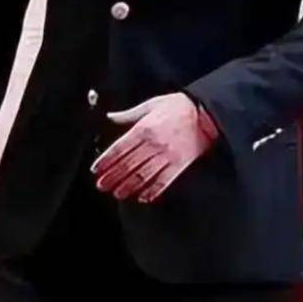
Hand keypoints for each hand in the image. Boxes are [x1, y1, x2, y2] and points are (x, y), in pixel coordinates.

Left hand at [91, 93, 217, 202]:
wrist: (206, 113)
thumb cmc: (178, 106)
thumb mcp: (152, 104)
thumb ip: (129, 114)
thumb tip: (110, 116)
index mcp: (144, 128)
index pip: (119, 148)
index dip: (106, 160)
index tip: (96, 170)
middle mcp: (154, 144)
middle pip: (128, 164)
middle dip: (113, 176)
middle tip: (102, 186)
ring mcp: (167, 156)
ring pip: (143, 175)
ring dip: (128, 186)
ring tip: (117, 193)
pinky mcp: (180, 164)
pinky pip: (163, 181)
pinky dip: (152, 191)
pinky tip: (143, 197)